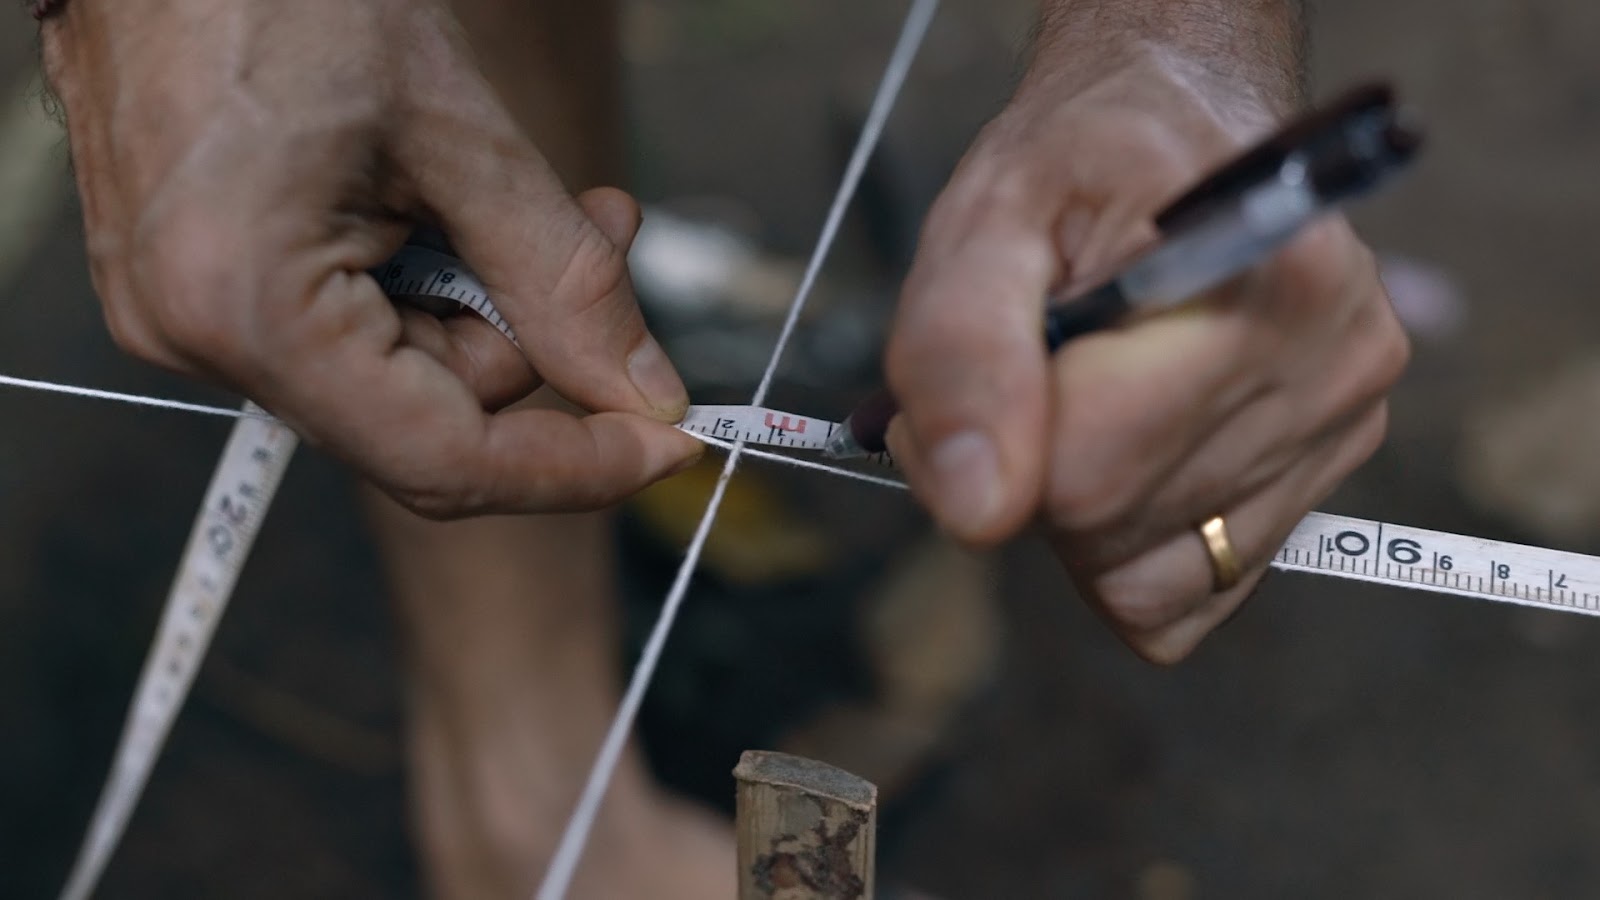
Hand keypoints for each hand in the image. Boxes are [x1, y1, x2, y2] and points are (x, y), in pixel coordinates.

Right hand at [39, 0, 700, 516]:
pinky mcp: (192, 285)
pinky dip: (418, 278)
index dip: (576, 467)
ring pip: (396, 373)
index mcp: (248, 307)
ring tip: (498, 172)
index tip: (672, 440)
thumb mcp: (462, 133)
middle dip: (535, 331)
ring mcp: (182, 314)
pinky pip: (344, 329)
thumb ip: (563, 281)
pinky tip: (431, 194)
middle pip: (429, 414)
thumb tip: (645, 392)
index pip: (445, 459)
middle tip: (609, 220)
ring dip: (480, 293)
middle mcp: (196, 338)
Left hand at [885, 50, 1408, 662]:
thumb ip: (961, 348)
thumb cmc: (1081, 160)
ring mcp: (1342, 432)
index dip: (978, 435)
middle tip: (1016, 367)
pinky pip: (1189, 595)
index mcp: (1270, 279)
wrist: (1179, 126)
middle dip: (1022, 464)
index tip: (962, 366)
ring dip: (1070, 504)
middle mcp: (1336, 366)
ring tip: (1079, 390)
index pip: (1080, 465)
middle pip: (1107, 521)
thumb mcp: (988, 213)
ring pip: (1142, 573)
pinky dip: (1124, 549)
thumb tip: (977, 509)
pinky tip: (1122, 450)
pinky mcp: (1321, 486)